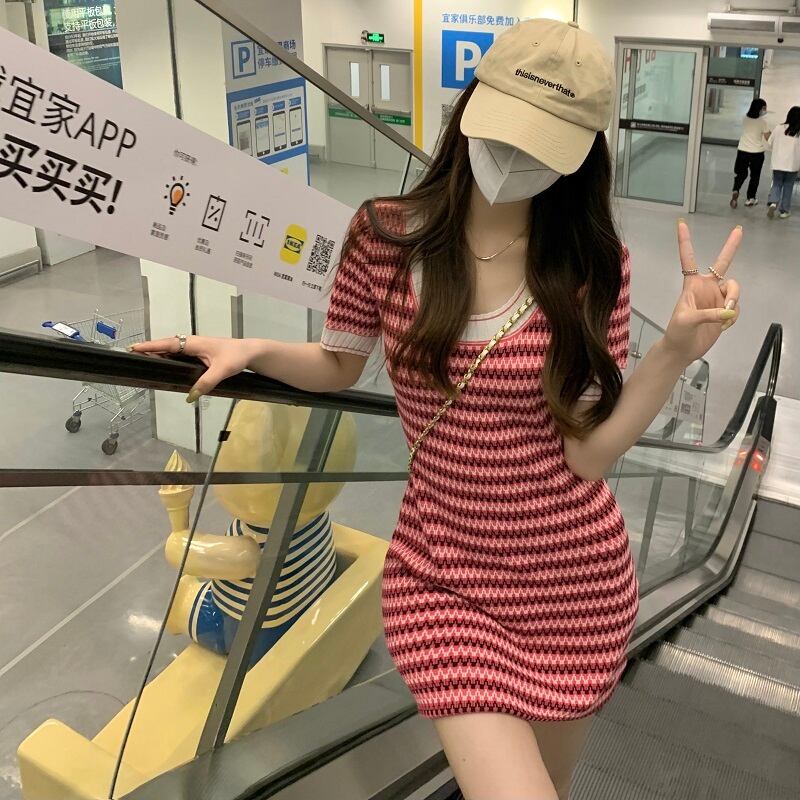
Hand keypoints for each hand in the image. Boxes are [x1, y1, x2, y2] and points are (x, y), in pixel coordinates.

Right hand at [128, 335, 256, 401]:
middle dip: (149, 349)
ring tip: (141, 362)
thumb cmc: (236, 357)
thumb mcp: (222, 371)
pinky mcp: (197, 354)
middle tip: (131, 356)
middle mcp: (191, 343)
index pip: (168, 343)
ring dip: (157, 353)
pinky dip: (167, 357)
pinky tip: (162, 366)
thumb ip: (206, 383)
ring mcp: (194, 348)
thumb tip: (190, 397)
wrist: (249, 352)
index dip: (151, 346)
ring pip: (171, 349)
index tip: (134, 348)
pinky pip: (178, 354)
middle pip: (165, 345)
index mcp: (194, 343)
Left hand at [662, 220, 741, 365]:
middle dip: (731, 247)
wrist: (683, 350)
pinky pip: (736, 307)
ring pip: (735, 290)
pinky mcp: (724, 311)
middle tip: (739, 230)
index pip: (688, 259)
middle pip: (723, 263)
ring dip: (733, 301)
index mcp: (692, 284)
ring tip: (724, 318)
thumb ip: (708, 314)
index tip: (681, 223)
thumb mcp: (687, 321)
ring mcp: (716, 298)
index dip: (685, 241)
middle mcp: (706, 287)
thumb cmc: (677, 332)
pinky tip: (723, 326)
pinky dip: (733, 317)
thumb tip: (728, 311)